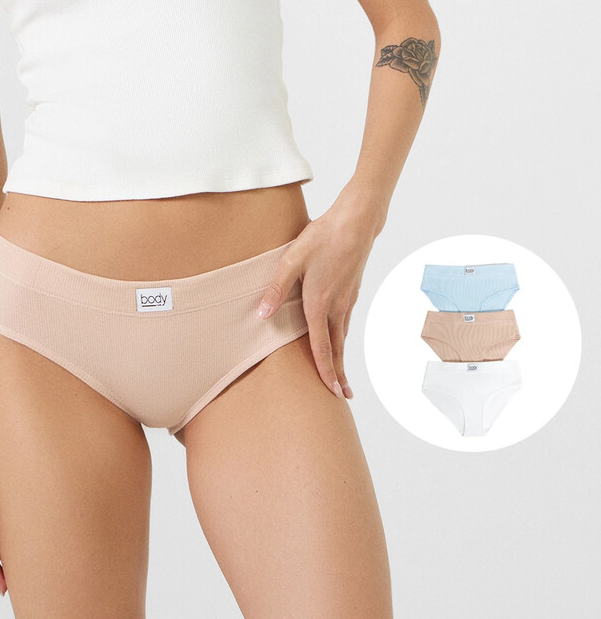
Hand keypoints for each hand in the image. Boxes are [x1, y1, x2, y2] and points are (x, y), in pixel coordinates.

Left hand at [255, 198, 381, 400]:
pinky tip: (337, 338)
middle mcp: (337, 306)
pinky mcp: (351, 290)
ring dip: (341, 357)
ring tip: (340, 375)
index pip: (322, 346)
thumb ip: (276, 288)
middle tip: (342, 396)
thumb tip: (262, 315)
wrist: (356, 222)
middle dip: (339, 374)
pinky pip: (345, 321)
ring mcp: (347, 299)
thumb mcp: (291, 260)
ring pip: (342, 335)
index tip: (331, 392)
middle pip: (337, 348)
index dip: (324, 371)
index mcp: (320, 303)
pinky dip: (342, 338)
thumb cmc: (322, 237)